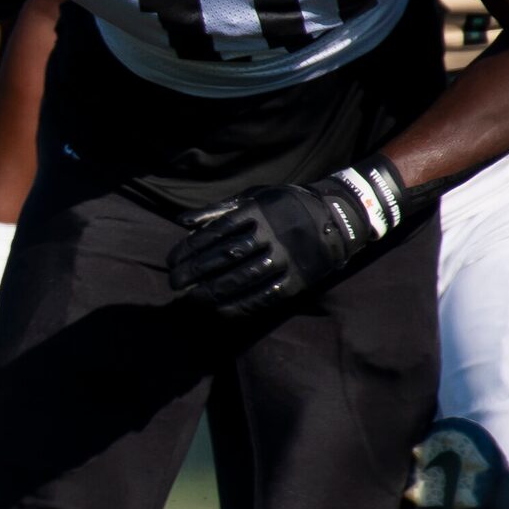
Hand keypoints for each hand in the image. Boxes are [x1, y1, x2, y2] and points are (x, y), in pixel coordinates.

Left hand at [166, 160, 406, 318]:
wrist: (338, 218)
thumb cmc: (284, 207)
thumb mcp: (254, 198)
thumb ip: (218, 210)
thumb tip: (181, 222)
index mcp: (258, 212)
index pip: (215, 233)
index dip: (189, 249)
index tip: (171, 262)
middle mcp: (272, 234)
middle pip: (226, 256)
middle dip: (195, 272)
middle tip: (173, 282)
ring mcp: (287, 258)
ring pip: (244, 278)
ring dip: (213, 291)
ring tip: (190, 298)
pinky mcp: (299, 279)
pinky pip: (266, 296)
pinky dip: (240, 305)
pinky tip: (219, 310)